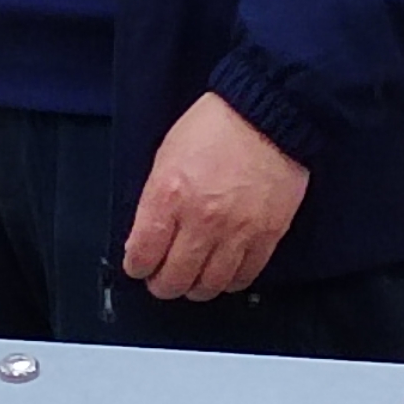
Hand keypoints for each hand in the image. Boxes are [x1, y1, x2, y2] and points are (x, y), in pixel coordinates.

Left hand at [120, 91, 310, 300]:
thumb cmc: (215, 128)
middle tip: (162, 279)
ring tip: (192, 279)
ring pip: (208, 286)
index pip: (142, 254)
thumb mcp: (166, 156)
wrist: (266, 116)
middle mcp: (201, 220)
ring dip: (195, 288)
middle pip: (173, 279)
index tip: (139, 265)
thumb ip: (155, 200)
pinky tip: (223, 272)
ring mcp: (236, 232)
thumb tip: (146, 236)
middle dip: (162, 284)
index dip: (137, 266)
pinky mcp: (266, 236)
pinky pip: (244, 276)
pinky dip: (229, 281)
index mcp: (168, 196)